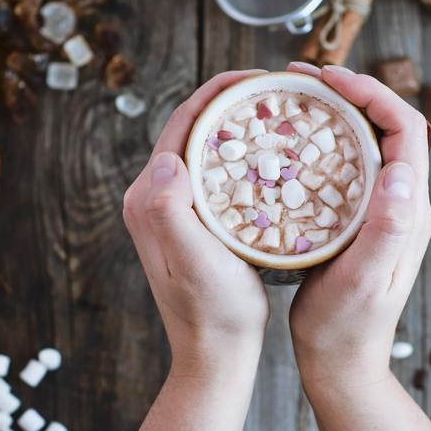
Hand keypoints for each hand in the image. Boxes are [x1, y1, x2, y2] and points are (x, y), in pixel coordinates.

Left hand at [123, 70, 270, 379]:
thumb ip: (171, 211)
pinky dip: (243, 154)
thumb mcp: (195, 262)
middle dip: (233, 100)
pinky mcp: (193, 222)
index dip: (219, 91)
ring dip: (238, 124)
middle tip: (280, 89)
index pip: (182, 123)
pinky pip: (217, 172)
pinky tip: (274, 156)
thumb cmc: (212, 313)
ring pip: (207, 148)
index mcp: (149, 197)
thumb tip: (167, 160)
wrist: (215, 354)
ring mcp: (173, 209)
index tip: (261, 76)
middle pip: (193, 129)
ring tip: (281, 112)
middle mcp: (154, 197)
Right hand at [287, 63, 430, 390]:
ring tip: (295, 98)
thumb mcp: (364, 280)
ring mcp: (381, 211)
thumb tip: (400, 171)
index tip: (329, 79)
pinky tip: (291, 142)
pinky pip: (349, 165)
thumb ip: (386, 229)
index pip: (406, 129)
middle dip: (351, 92)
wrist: (341, 362)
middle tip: (302, 78)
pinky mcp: (359, 221)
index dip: (373, 93)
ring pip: (367, 142)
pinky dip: (324, 141)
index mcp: (408, 210)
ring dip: (337, 112)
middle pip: (387, 126)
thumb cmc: (346, 327)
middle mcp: (401, 203)